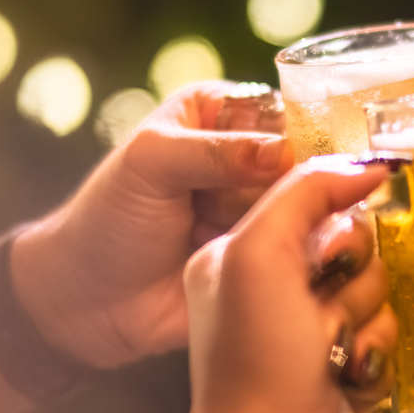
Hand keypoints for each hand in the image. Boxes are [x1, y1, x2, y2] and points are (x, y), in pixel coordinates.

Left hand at [10, 83, 289, 369]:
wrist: (88, 302)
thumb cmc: (106, 221)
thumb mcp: (150, 166)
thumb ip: (214, 151)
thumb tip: (284, 151)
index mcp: (218, 114)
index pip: (283, 110)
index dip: (309, 131)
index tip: (325, 159)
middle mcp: (247, 156)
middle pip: (309, 158)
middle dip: (309, 183)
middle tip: (300, 210)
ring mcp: (260, 208)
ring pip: (316, 205)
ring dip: (314, 222)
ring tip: (294, 240)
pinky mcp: (269, 254)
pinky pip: (308, 248)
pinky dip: (311, 255)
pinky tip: (307, 263)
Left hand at [170, 156, 398, 412]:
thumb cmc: (254, 364)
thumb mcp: (261, 253)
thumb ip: (306, 193)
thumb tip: (363, 165)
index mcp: (239, 256)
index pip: (310, 201)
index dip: (335, 221)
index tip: (334, 252)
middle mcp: (270, 294)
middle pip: (354, 248)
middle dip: (355, 280)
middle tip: (323, 314)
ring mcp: (306, 339)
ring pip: (376, 296)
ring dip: (366, 325)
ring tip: (332, 359)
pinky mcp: (339, 376)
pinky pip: (385, 343)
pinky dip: (373, 364)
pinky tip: (345, 386)